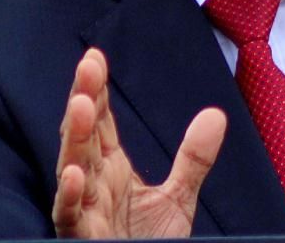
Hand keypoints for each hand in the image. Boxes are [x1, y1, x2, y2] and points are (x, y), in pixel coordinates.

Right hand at [53, 48, 226, 237]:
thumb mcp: (177, 198)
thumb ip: (191, 158)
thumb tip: (215, 114)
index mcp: (109, 171)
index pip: (100, 123)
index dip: (97, 90)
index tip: (96, 58)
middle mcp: (92, 185)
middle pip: (83, 137)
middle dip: (84, 101)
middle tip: (88, 67)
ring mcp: (85, 211)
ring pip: (72, 170)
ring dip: (75, 139)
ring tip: (81, 106)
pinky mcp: (83, 237)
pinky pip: (70, 217)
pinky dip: (69, 197)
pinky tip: (72, 174)